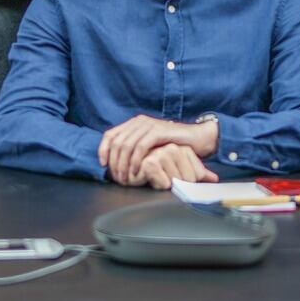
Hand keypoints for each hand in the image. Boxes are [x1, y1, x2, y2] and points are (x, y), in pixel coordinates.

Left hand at [98, 115, 214, 183]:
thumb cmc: (172, 145)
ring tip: (125, 178)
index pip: (110, 135)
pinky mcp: (158, 131)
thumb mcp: (150, 145)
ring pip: (126, 145)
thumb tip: (116, 162)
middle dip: (114, 162)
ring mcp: (148, 125)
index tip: (103, 166)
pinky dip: (136, 161)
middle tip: (117, 178)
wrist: (196, 138)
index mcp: (134, 124)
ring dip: (123, 164)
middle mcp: (139, 122)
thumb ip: (135, 148)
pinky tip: (136, 172)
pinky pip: (140, 147)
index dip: (103, 150)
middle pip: (116, 142)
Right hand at [132, 144, 215, 189]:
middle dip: (178, 186)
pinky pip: (165, 183)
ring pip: (177, 181)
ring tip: (156, 179)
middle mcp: (174, 148)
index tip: (178, 181)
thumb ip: (198, 173)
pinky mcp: (150, 161)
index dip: (189, 183)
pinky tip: (149, 179)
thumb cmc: (156, 172)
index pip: (198, 175)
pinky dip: (159, 186)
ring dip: (166, 185)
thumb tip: (214, 179)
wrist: (133, 170)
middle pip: (189, 179)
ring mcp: (162, 153)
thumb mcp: (181, 171)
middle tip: (164, 180)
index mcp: (183, 149)